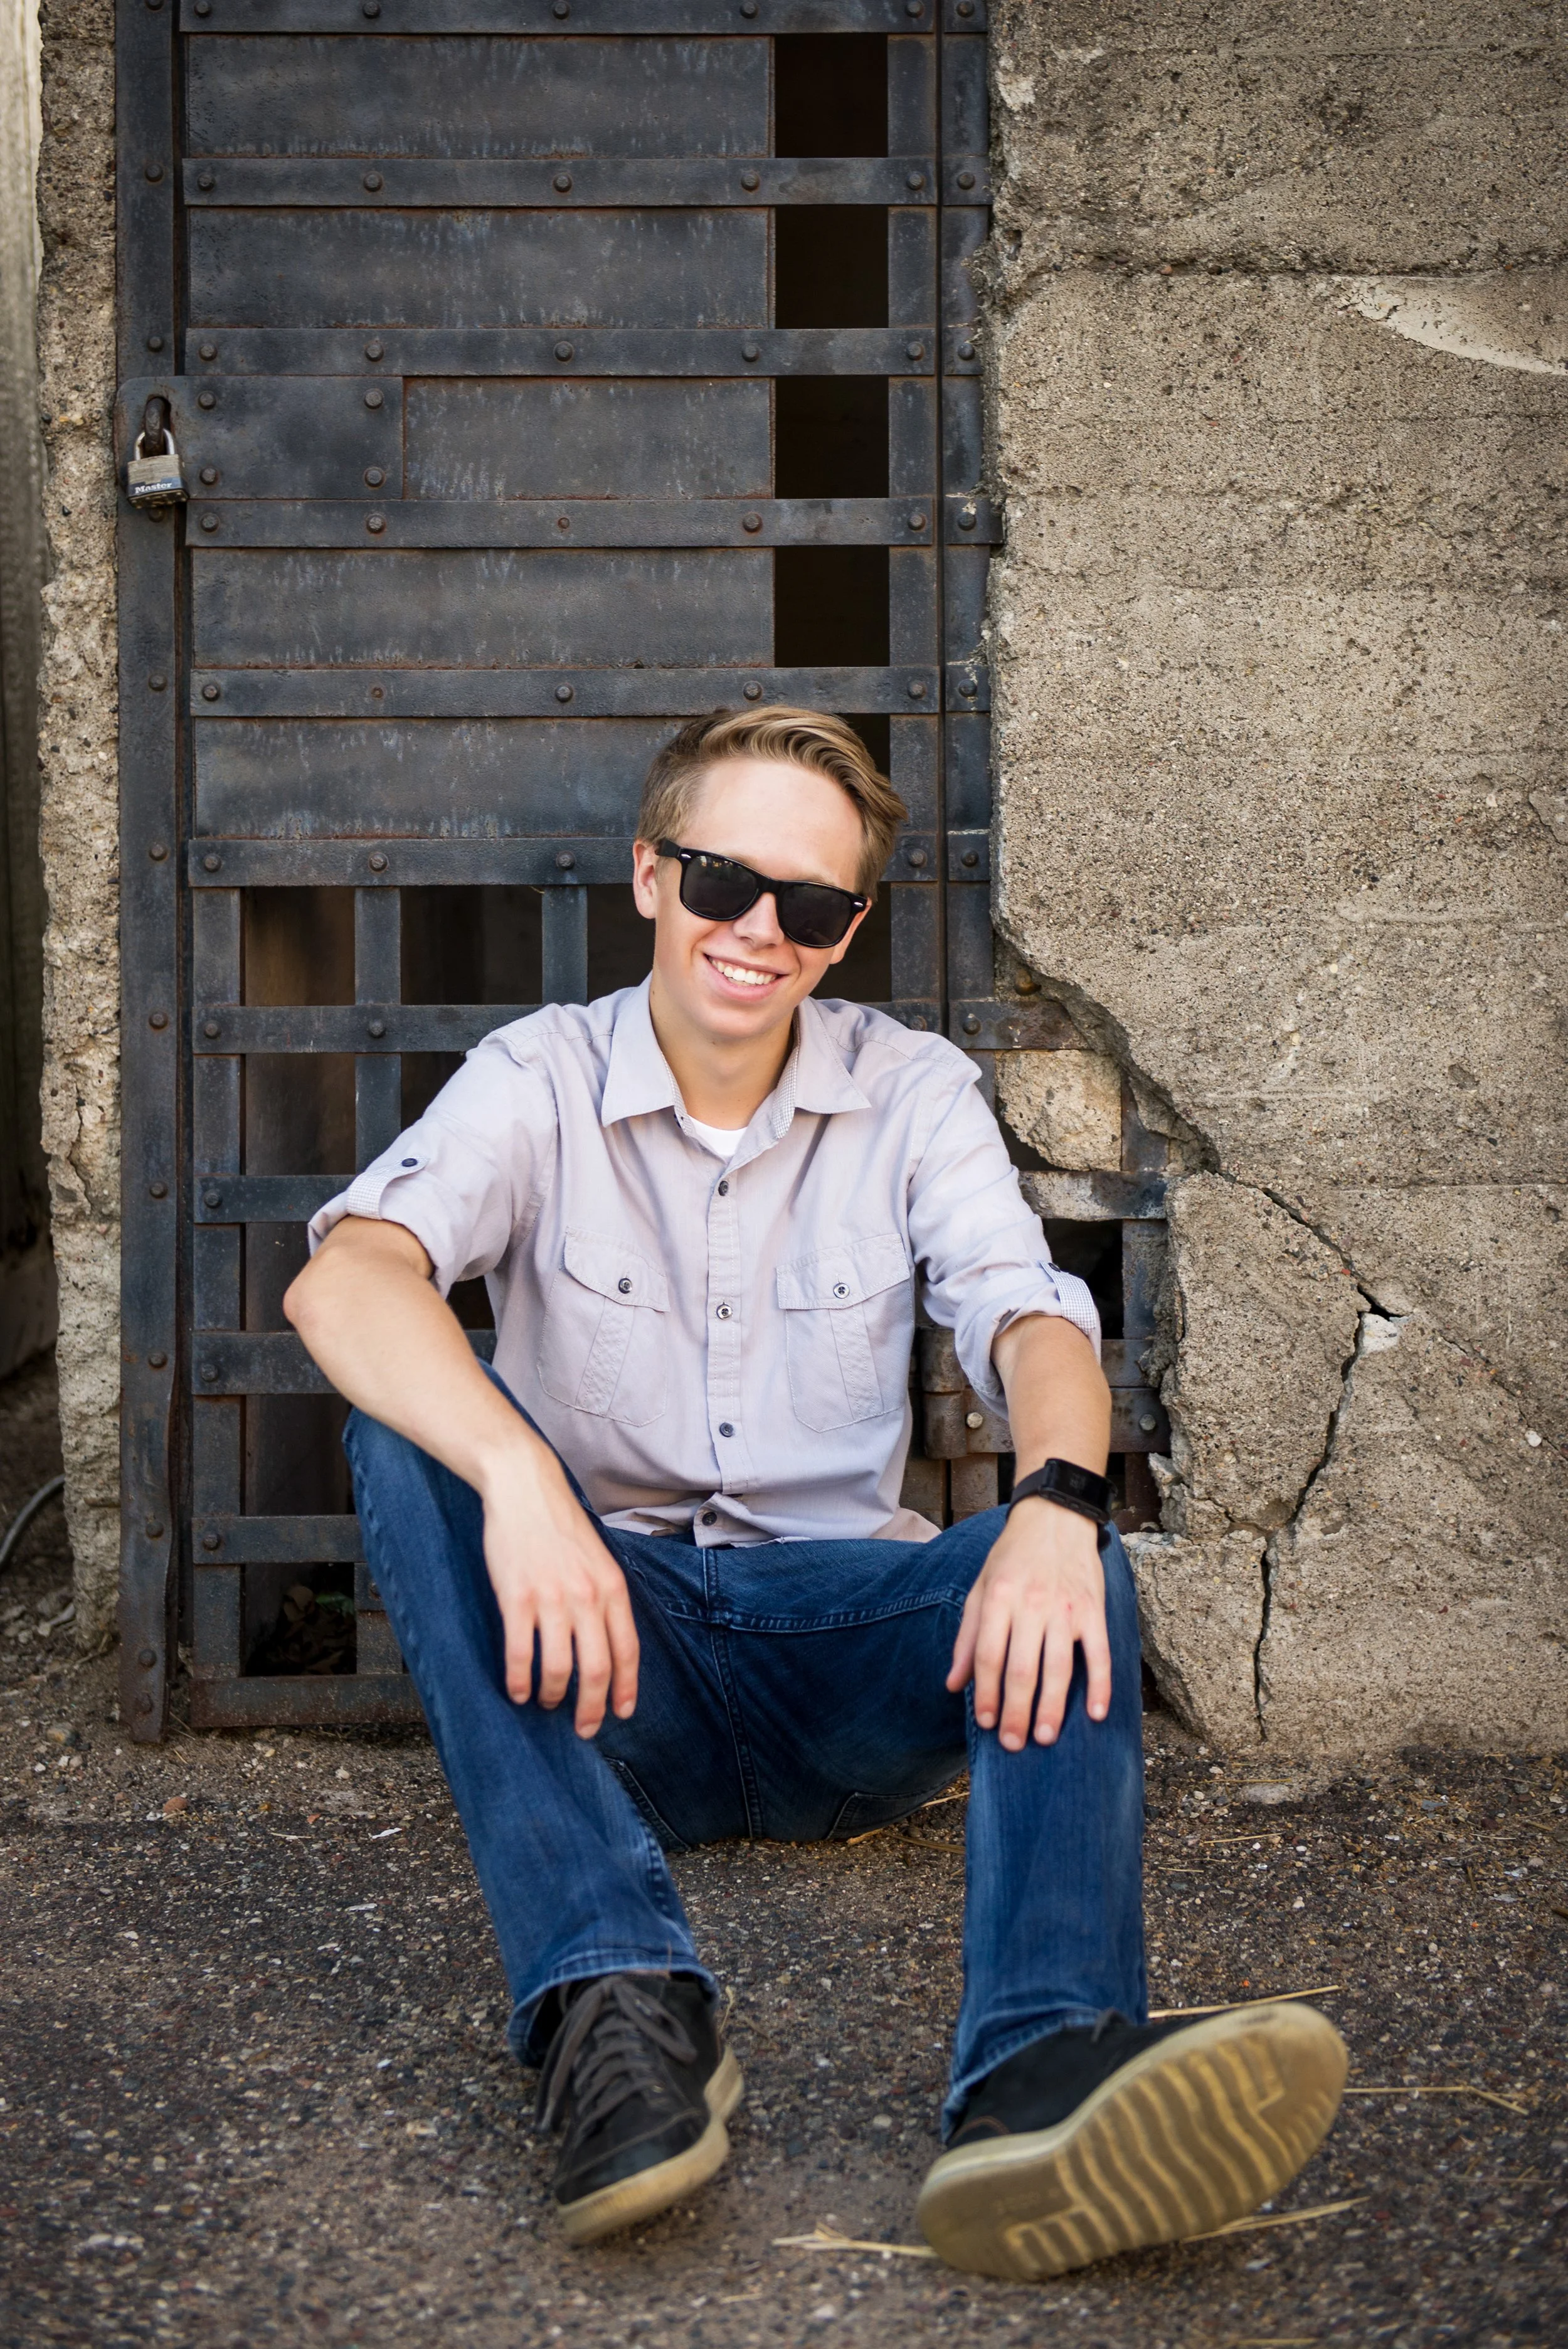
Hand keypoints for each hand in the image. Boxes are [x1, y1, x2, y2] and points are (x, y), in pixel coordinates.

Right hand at [477, 1454, 639, 1738]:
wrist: (524, 1489)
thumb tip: (607, 1642)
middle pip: (597, 1668)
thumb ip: (604, 1597)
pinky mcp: (517, 1598)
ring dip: (553, 1695)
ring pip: (559, 1667)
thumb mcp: (597, 1558)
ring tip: (545, 1703)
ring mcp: (551, 1598)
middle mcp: (587, 1596)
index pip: (627, 1650)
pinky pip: (521, 1653)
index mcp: (611, 1587)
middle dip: (591, 1707)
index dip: (625, 1688)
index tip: (621, 1713)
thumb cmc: (559, 1525)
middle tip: (583, 1728)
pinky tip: (516, 1691)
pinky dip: (519, 1681)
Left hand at [946, 1497, 1110, 1749]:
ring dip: (1052, 1707)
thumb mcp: (980, 1588)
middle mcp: (1031, 1604)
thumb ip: (967, 1637)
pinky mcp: (1093, 1610)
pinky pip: (1098, 1653)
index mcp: (998, 1598)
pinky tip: (1096, 1713)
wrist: (1055, 1518)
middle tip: (1014, 1744)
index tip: (986, 1723)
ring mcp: (1065, 1608)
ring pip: (1059, 1667)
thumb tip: (953, 1685)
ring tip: (1045, 1737)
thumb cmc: (1012, 1558)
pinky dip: (1099, 1685)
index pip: (989, 1656)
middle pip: (1022, 1669)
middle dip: (1016, 1711)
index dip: (986, 1693)